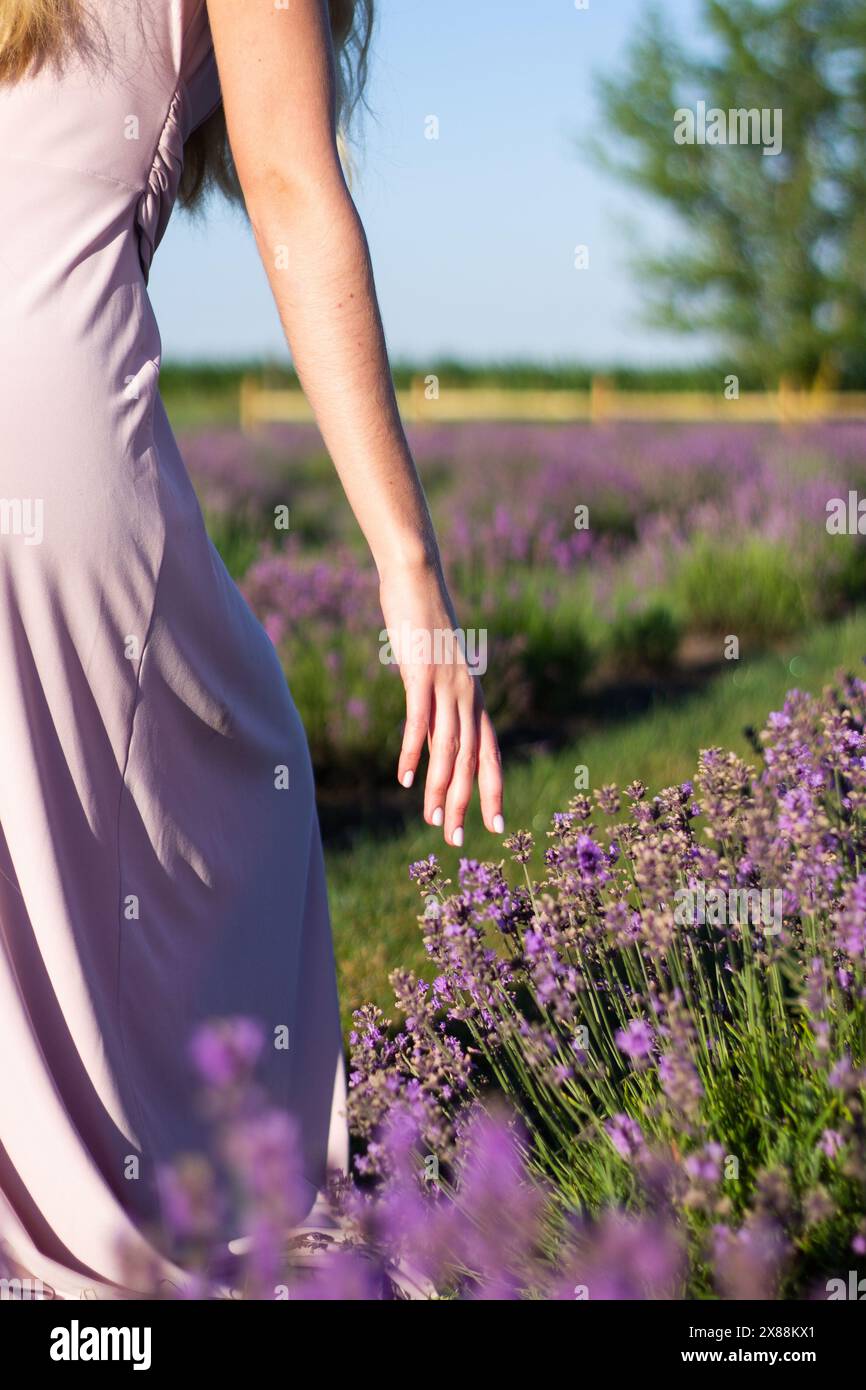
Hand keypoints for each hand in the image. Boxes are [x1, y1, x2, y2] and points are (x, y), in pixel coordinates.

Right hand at [379, 561, 503, 846]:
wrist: (418, 577)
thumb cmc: (424, 623)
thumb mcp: (434, 672)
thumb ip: (437, 706)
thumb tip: (433, 741)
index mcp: (474, 696)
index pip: (490, 752)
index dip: (493, 789)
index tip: (495, 824)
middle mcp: (468, 695)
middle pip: (472, 760)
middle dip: (467, 803)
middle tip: (458, 840)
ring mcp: (447, 685)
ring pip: (450, 748)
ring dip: (443, 788)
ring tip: (434, 821)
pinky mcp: (422, 674)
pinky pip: (420, 721)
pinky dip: (415, 752)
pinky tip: (407, 779)